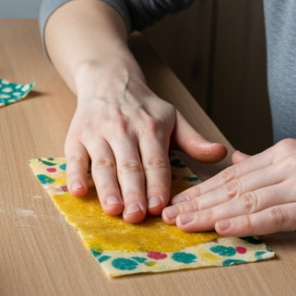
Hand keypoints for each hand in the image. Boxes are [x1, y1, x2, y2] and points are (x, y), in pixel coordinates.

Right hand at [64, 61, 226, 223]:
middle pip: (129, 165)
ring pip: (103, 164)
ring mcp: (98, 132)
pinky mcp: (76, 136)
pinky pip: (74, 157)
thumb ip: (194, 141)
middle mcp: (123, 129)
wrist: (108, 79)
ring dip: (107, 188)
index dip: (157, 185)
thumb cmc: (143, 107)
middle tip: (136, 216)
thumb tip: (221, 153)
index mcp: (150, 127)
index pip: (155, 161)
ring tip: (113, 210)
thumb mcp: (172, 118)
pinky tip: (78, 191)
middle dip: (133, 192)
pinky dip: (75, 174)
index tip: (159, 208)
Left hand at [162, 139, 295, 235]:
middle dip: (198, 200)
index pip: (235, 172)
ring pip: (248, 199)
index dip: (203, 187)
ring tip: (185, 222)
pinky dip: (246, 222)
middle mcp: (292, 162)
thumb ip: (273, 162)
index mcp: (288, 150)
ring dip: (212, 213)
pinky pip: (275, 215)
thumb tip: (237, 160)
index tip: (179, 199)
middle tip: (169, 213)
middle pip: (234, 185)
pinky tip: (224, 226)